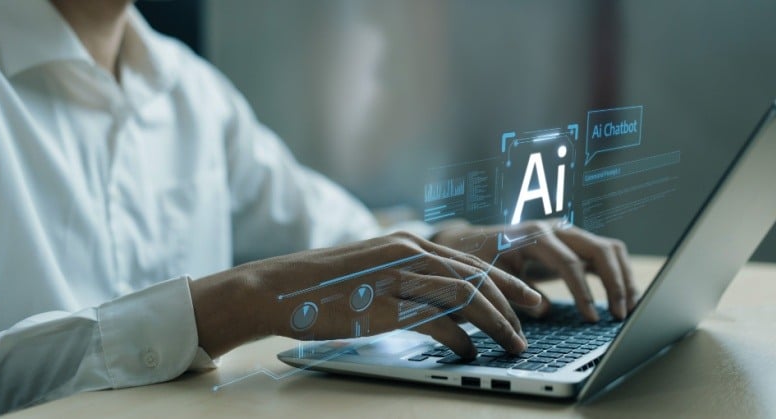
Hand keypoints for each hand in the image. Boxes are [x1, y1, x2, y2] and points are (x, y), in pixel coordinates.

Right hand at [189, 232, 541, 358]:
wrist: (279, 287)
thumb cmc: (323, 285)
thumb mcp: (373, 274)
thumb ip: (408, 282)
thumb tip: (442, 307)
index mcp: (408, 243)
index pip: (471, 260)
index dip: (507, 281)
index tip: (530, 298)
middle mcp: (409, 252)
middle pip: (478, 274)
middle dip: (514, 299)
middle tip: (538, 318)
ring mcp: (397, 276)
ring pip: (465, 294)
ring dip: (497, 321)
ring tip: (515, 342)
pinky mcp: (384, 304)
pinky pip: (436, 320)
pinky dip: (459, 337)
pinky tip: (469, 351)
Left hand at [432, 221, 639, 321]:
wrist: (474, 241)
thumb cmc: (480, 259)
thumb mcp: (491, 276)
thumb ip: (516, 292)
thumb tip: (544, 310)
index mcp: (534, 235)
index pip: (569, 262)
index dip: (583, 292)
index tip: (591, 319)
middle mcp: (556, 229)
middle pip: (599, 249)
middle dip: (614, 283)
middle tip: (619, 316)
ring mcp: (568, 234)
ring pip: (609, 249)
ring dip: (624, 278)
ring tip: (629, 309)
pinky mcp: (575, 244)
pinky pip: (606, 255)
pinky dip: (619, 275)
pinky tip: (625, 299)